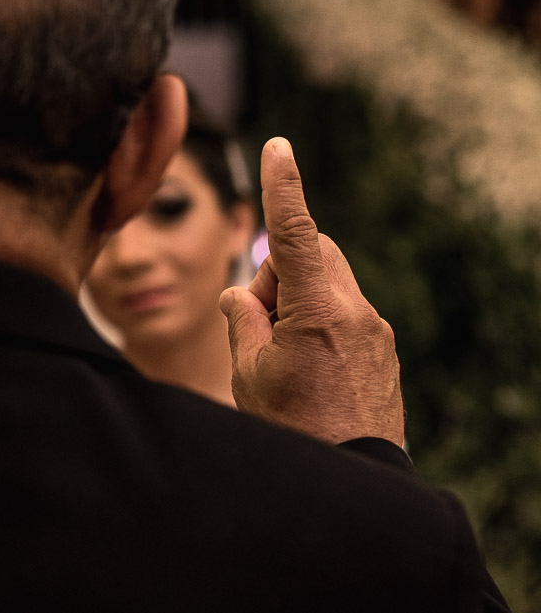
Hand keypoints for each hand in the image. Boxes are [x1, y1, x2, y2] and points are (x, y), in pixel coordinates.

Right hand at [219, 138, 404, 445]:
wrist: (352, 477)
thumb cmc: (293, 428)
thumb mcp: (249, 372)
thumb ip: (242, 318)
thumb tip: (243, 295)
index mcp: (318, 312)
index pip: (292, 232)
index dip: (282, 186)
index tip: (278, 146)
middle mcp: (355, 311)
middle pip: (312, 252)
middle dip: (278, 271)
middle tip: (259, 320)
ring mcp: (374, 330)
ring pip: (327, 282)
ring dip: (296, 299)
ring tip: (283, 356)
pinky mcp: (381, 349)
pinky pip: (343, 312)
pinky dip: (316, 322)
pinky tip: (307, 369)